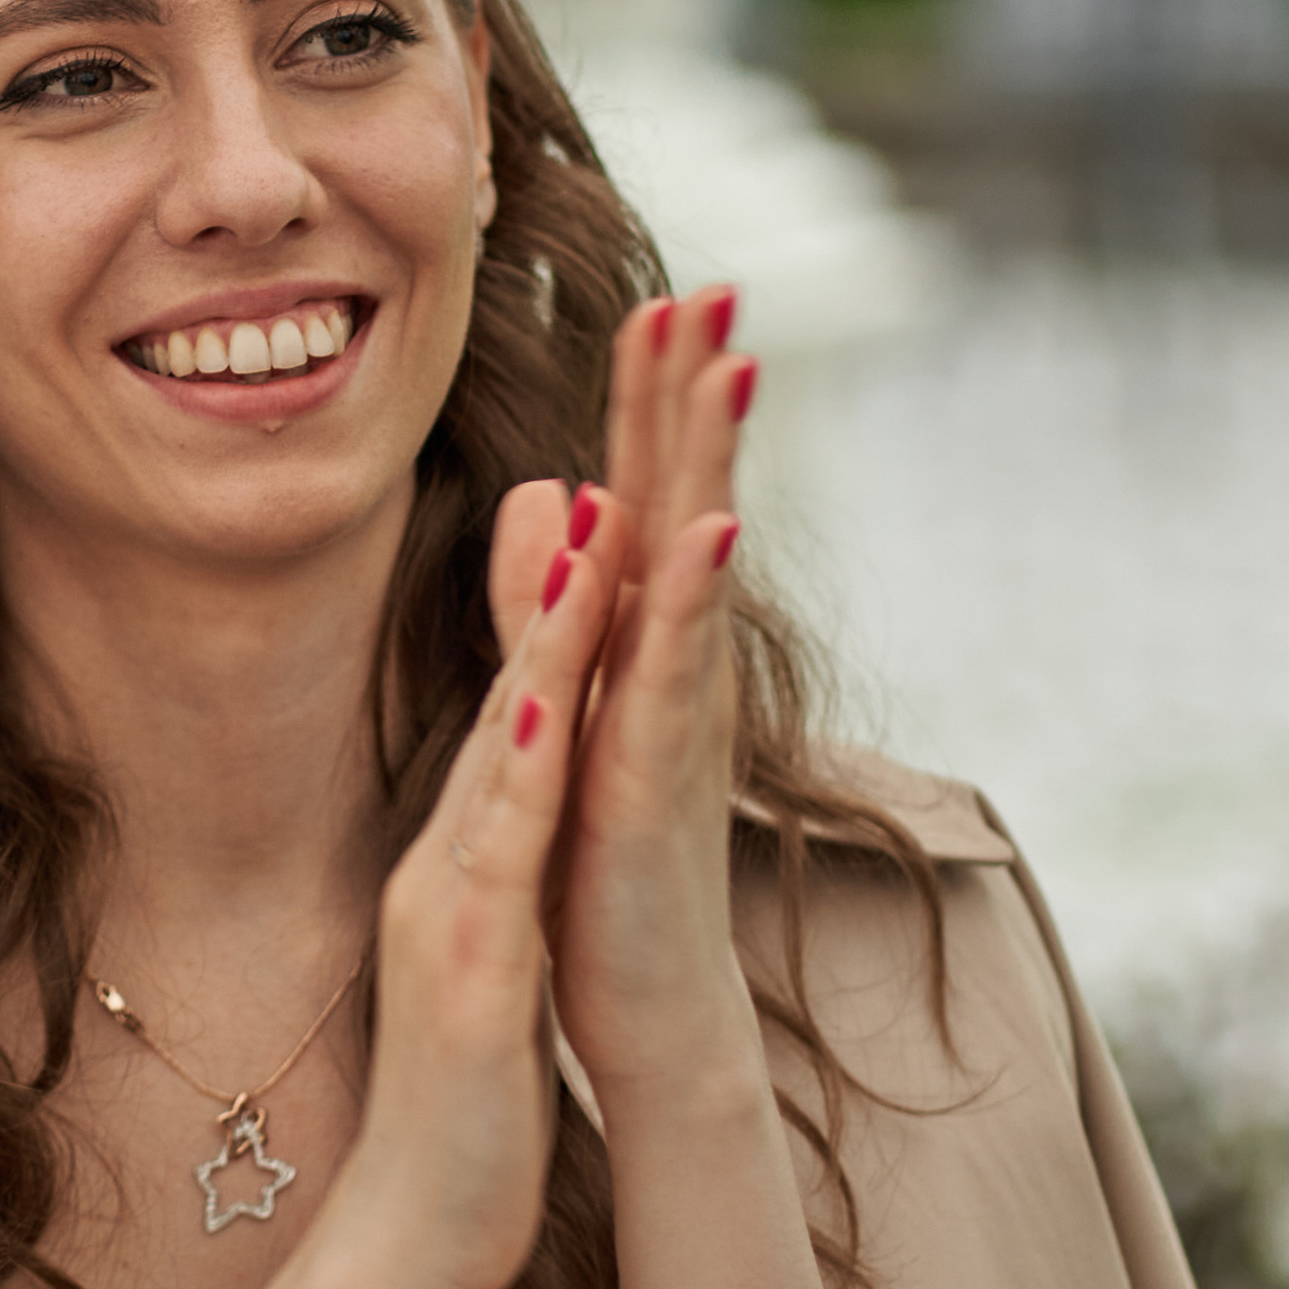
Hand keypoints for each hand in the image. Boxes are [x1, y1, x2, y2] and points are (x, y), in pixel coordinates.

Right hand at [334, 527, 616, 1288]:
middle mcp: (453, 861)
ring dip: (547, 641)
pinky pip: (498, 861)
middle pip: (512, 692)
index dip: (569, 597)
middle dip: (561, 573)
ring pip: (505, 753)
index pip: (527, 702)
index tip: (612, 481)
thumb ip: (508, 859)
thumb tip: (532, 787)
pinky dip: (523, 778)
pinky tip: (553, 708)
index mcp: (470, 854)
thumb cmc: (468, 1097)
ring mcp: (454, 911)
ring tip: (590, 531)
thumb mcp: (495, 949)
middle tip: (600, 448)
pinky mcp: (473, 975)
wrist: (417, 1234)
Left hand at [489, 287, 755, 1100]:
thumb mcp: (573, 705)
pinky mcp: (659, 776)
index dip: (650, 397)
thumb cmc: (610, 865)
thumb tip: (559, 490)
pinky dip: (694, 597)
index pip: (647, 491)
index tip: (659, 293)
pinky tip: (712, 526)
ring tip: (733, 364)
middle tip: (720, 284)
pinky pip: (679, 671)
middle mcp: (674, 660)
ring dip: (714, 461)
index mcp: (643, 640)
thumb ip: (555, 601)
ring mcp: (675, 713)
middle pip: (686, 498)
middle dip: (698, 391)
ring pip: (697, 564)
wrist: (650, 1004)